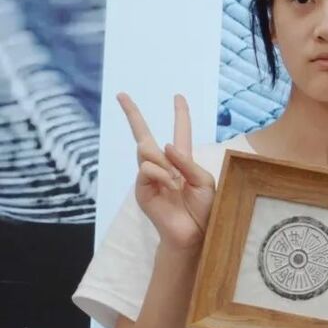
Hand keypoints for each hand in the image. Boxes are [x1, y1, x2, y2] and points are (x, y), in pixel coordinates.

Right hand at [118, 93, 214, 248]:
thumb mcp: (204, 181)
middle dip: (132, 114)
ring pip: (146, 150)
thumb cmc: (205, 209)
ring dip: (164, 162)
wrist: (195, 233)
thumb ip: (187, 162)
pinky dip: (162, 174)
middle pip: (144, 135)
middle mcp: (164, 166)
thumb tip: (166, 146)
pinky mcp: (142, 189)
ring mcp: (150, 177)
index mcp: (182, 161)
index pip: (180, 132)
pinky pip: (147, 169)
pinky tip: (171, 186)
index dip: (180, 114)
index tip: (178, 96)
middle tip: (122, 95)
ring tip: (176, 181)